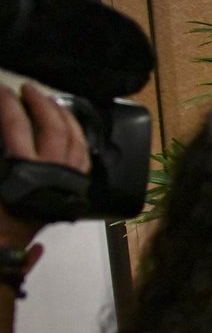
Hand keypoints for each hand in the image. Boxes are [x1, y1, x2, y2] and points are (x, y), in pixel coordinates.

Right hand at [0, 83, 89, 247]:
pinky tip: (70, 125)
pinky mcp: (76, 186)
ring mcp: (68, 178)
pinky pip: (83, 155)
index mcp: (22, 169)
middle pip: (52, 127)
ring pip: (75, 139)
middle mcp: (51, 171)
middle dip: (40, 103)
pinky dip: (77, 135)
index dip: (7, 104)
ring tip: (50, 100)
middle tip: (27, 88)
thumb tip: (4, 123)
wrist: (7, 244)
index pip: (16, 126)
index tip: (1, 90)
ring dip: (63, 115)